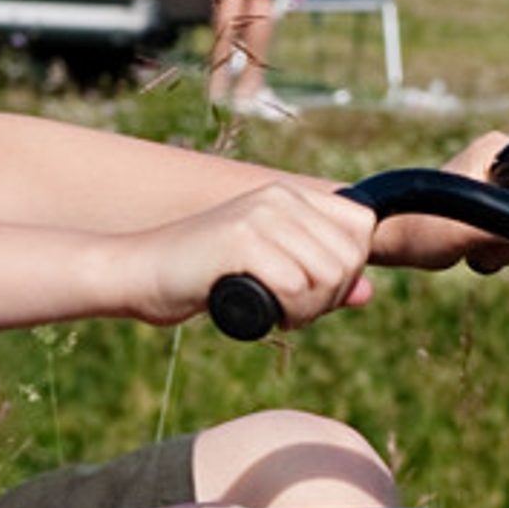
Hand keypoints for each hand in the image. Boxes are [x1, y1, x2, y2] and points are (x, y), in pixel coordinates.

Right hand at [137, 181, 379, 329]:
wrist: (140, 273)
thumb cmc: (202, 276)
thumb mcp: (269, 271)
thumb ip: (316, 277)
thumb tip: (368, 293)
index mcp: (289, 195)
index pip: (361, 228)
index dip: (348, 270)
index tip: (312, 291)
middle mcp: (279, 197)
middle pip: (349, 258)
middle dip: (327, 298)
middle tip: (289, 309)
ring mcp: (259, 215)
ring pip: (327, 275)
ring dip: (306, 310)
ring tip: (273, 310)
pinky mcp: (241, 240)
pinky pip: (295, 287)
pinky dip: (283, 312)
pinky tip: (257, 311)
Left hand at [368, 129, 508, 275]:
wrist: (388, 237)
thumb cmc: (420, 229)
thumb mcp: (471, 228)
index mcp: (504, 148)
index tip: (492, 228)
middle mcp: (507, 160)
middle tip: (480, 246)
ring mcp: (504, 183)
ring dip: (507, 250)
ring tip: (472, 250)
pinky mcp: (498, 205)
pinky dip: (501, 252)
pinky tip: (473, 253)